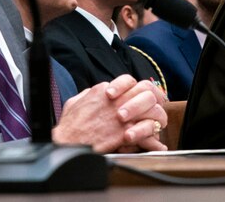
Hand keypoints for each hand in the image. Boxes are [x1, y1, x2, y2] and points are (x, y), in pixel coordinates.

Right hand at [52, 74, 166, 152]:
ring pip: (152, 108)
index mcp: (104, 90)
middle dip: (155, 98)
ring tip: (156, 123)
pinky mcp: (125, 132)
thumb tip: (95, 93)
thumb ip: (89, 95)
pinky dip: (154, 137)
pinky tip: (157, 142)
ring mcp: (123, 115)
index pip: (129, 81)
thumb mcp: (76, 102)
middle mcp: (116, 100)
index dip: (139, 88)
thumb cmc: (69, 126)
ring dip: (157, 116)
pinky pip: (148, 130)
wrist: (68, 143)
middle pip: (146, 90)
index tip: (144, 95)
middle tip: (157, 106)